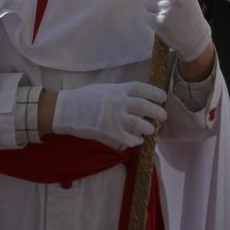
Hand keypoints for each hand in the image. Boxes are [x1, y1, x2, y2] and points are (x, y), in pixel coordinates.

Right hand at [52, 81, 166, 148]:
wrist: (66, 111)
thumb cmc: (84, 99)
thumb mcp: (104, 89)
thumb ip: (120, 94)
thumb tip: (136, 100)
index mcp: (117, 89)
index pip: (141, 88)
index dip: (155, 92)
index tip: (163, 97)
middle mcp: (118, 102)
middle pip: (145, 106)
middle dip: (157, 112)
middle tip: (163, 116)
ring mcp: (115, 118)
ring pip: (140, 124)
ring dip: (149, 128)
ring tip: (151, 129)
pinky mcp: (110, 133)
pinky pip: (129, 139)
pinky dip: (136, 141)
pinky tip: (138, 140)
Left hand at [146, 0, 210, 58]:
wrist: (195, 38)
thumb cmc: (189, 15)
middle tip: (167, 6)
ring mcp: (168, 9)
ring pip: (148, 4)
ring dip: (153, 10)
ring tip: (167, 16)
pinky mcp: (160, 22)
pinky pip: (146, 16)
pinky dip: (152, 21)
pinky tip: (163, 24)